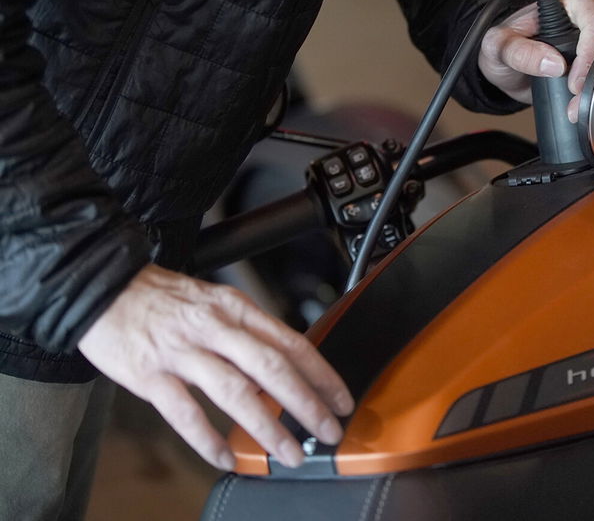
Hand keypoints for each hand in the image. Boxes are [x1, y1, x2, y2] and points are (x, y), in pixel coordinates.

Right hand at [78, 264, 352, 470]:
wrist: (101, 286)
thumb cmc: (161, 298)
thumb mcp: (214, 302)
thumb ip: (246, 332)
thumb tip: (279, 369)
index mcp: (236, 309)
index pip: (292, 343)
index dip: (322, 374)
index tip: (341, 400)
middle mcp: (215, 328)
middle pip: (272, 369)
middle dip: (305, 404)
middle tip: (326, 432)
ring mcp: (182, 351)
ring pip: (235, 393)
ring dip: (266, 428)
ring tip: (286, 454)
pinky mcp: (149, 374)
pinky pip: (185, 414)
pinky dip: (207, 440)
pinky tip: (224, 457)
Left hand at [479, 0, 593, 120]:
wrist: (508, 65)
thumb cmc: (505, 44)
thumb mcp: (499, 46)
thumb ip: (520, 52)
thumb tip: (553, 63)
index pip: (593, 20)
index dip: (589, 51)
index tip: (575, 80)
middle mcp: (588, 11)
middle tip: (576, 99)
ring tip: (575, 107)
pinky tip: (583, 104)